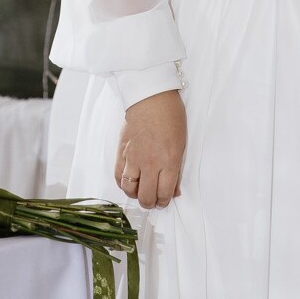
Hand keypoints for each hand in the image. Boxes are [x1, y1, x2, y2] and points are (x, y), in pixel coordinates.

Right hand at [114, 90, 184, 209]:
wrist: (150, 97)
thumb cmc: (170, 116)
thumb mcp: (181, 143)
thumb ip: (177, 169)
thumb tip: (174, 190)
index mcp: (169, 160)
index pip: (164, 193)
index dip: (164, 201)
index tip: (165, 200)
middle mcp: (150, 162)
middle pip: (146, 196)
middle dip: (150, 203)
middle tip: (152, 200)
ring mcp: (133, 158)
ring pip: (129, 190)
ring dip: (135, 195)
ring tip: (140, 192)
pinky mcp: (121, 152)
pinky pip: (118, 176)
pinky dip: (122, 184)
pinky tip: (129, 182)